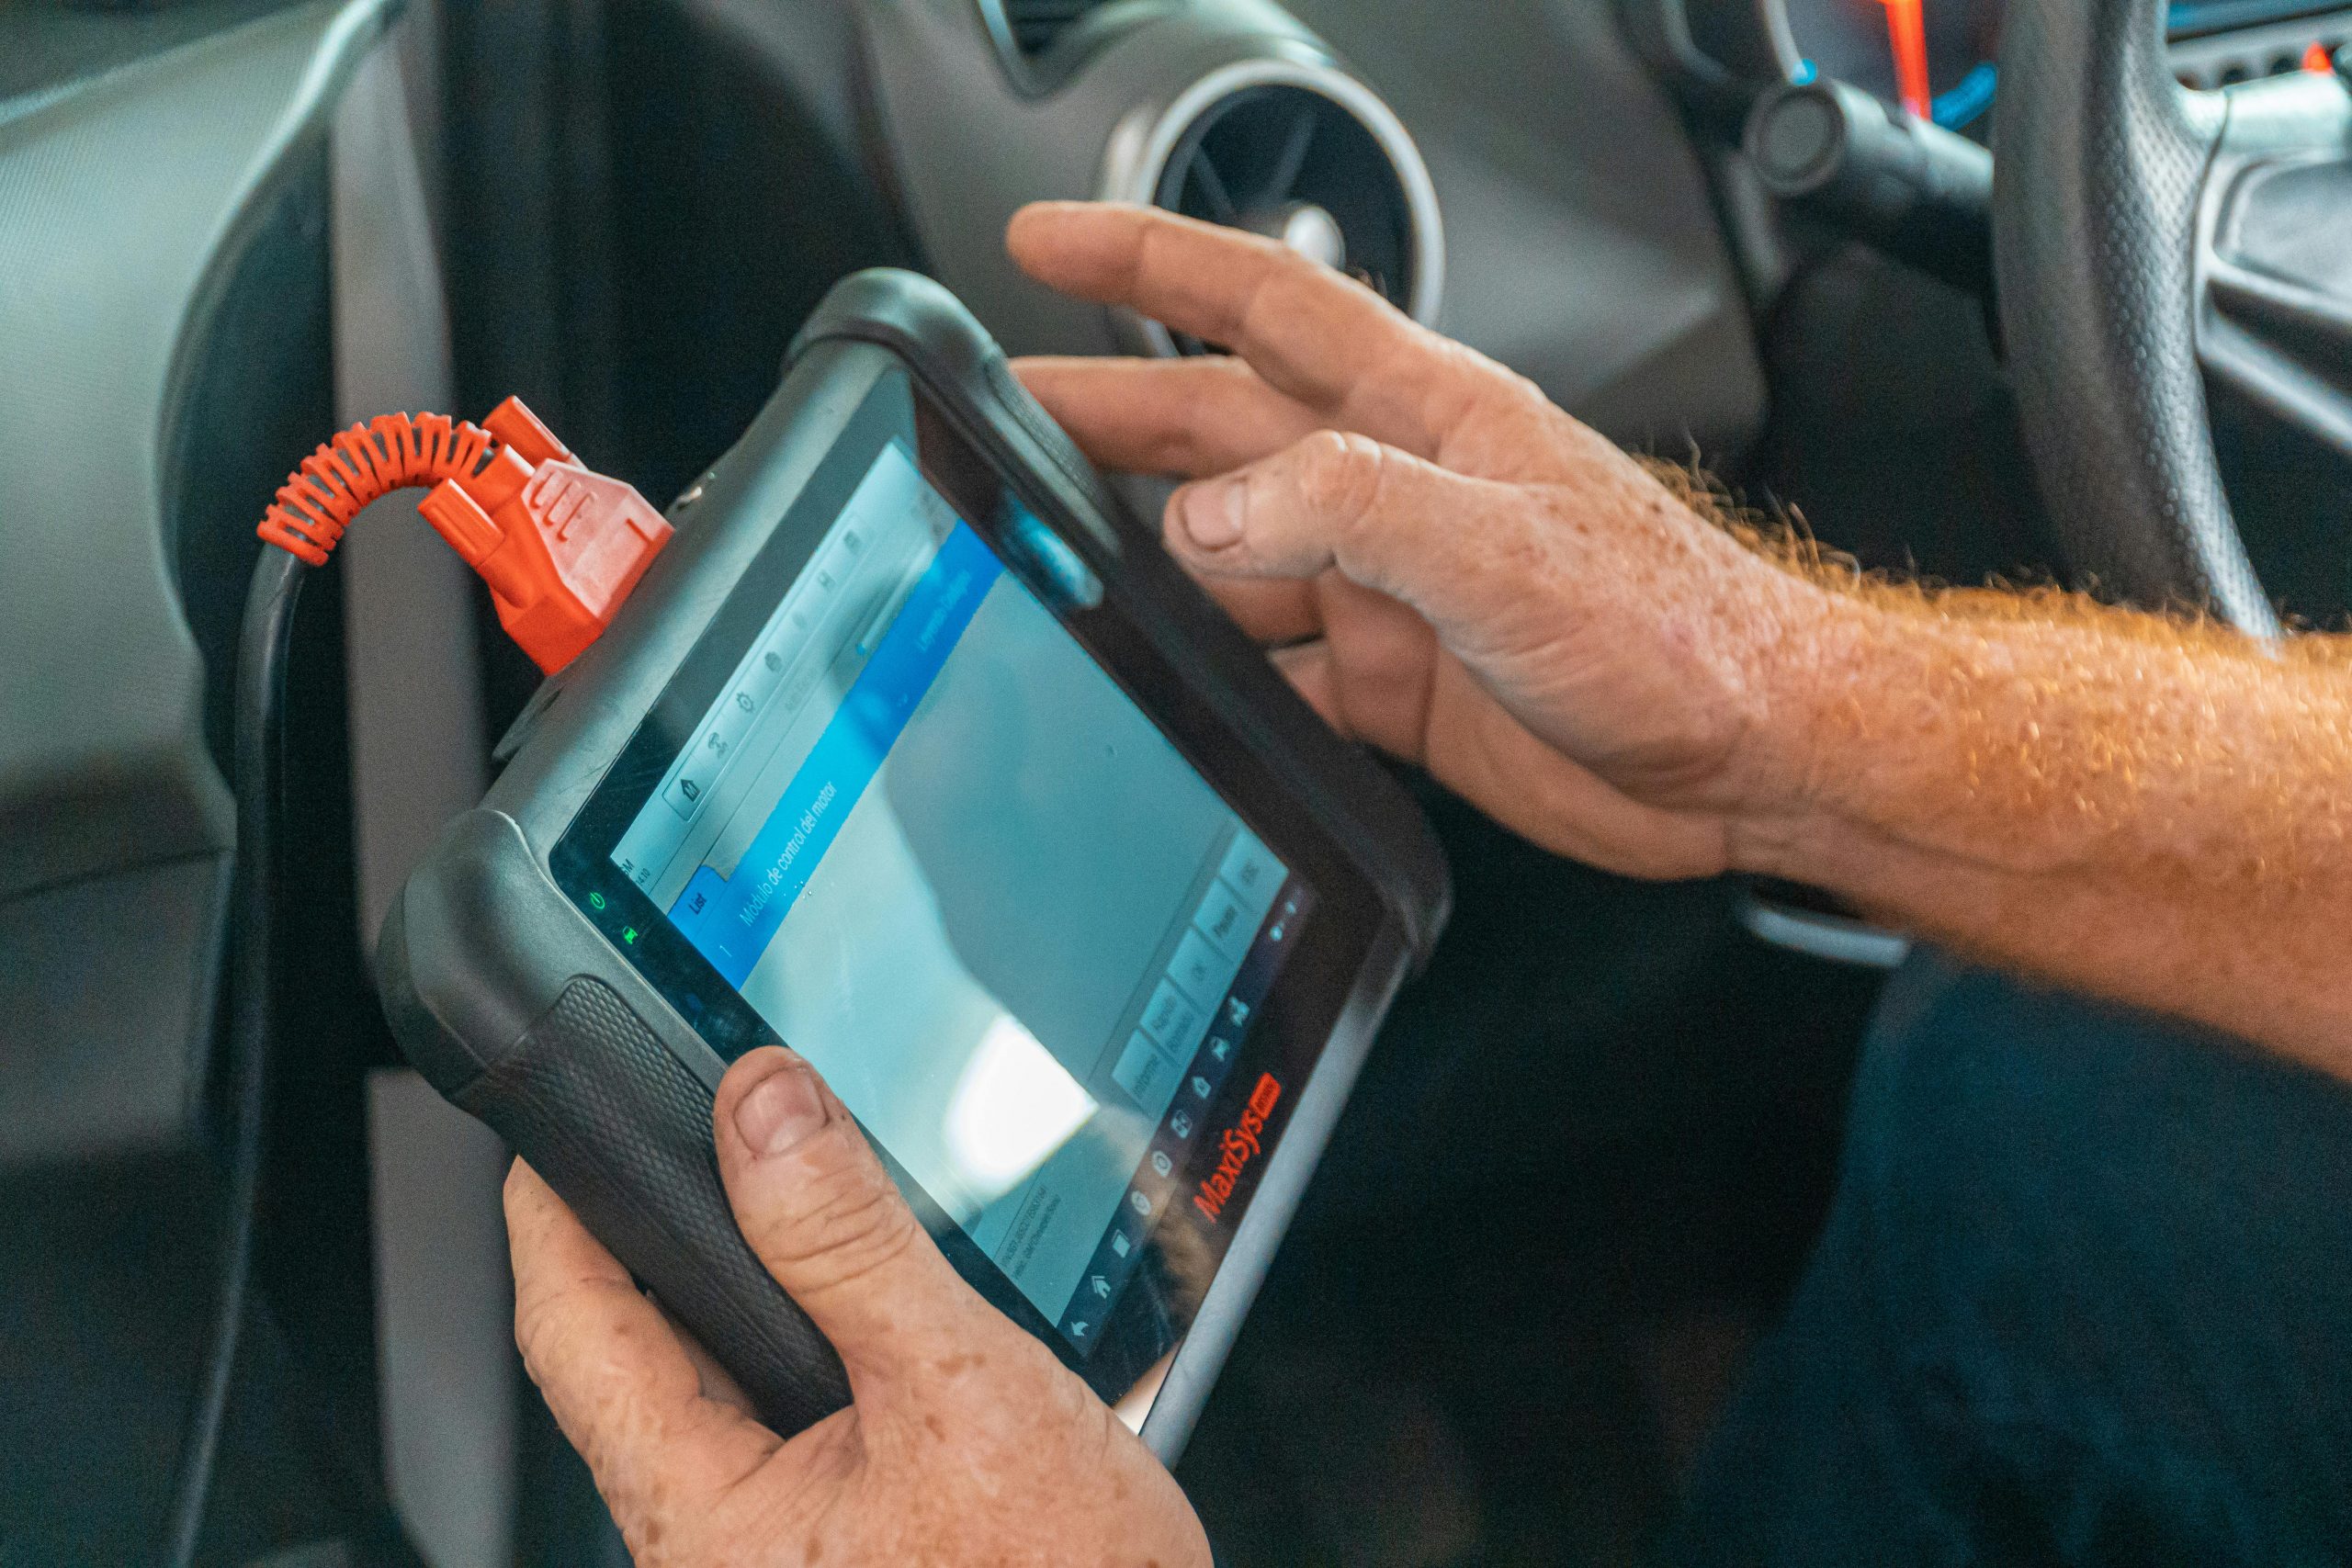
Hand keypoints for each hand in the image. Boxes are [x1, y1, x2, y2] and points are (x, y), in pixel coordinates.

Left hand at [505, 1046, 1210, 1567]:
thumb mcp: (960, 1380)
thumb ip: (851, 1243)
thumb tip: (766, 1111)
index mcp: (704, 1520)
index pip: (571, 1329)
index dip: (554, 1208)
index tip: (563, 1117)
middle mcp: (717, 1540)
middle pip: (639, 1349)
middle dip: (668, 1226)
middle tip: (698, 1121)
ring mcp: (778, 1542)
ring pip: (723, 1378)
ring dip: (755, 1280)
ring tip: (792, 1186)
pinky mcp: (839, 1534)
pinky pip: (790, 1414)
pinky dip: (818, 1333)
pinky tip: (871, 1294)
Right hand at [1008, 202, 1835, 878]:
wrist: (1749, 752)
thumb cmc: (1675, 625)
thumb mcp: (1503, 547)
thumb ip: (1349, 515)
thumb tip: (1209, 520)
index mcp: (1421, 414)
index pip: (1260, 305)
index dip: (1148, 266)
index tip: (1051, 242)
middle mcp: (1392, 490)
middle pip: (1213, 437)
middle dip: (1099, 424)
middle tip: (995, 430)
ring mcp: (1387, 590)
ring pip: (1228, 566)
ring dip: (1149, 578)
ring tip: (1063, 589)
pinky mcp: (1394, 684)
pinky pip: (1270, 676)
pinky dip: (1214, 690)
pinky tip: (1170, 702)